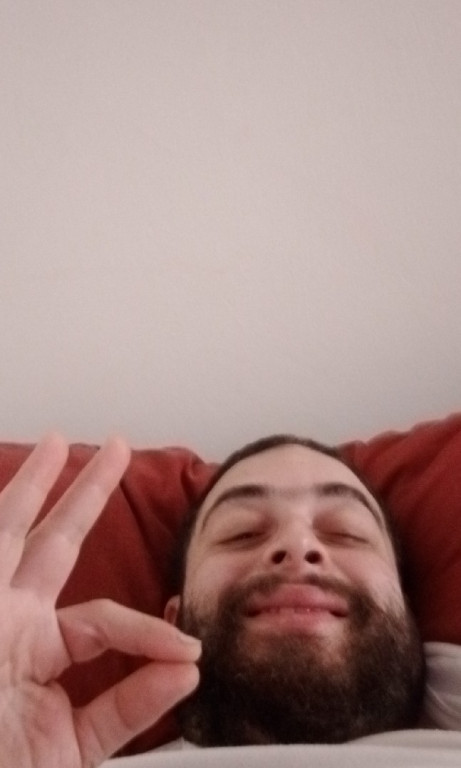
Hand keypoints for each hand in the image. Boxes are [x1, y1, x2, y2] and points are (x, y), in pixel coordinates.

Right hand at [0, 434, 200, 767]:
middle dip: (85, 495)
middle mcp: (11, 622)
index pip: (104, 619)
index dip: (149, 630)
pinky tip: (23, 473)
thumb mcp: (74, 748)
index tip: (190, 654)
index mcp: (40, 651)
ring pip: (9, 532)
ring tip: (56, 443)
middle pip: (53, 543)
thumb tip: (187, 669)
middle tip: (115, 449)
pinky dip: (5, 516)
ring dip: (32, 486)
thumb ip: (127, 707)